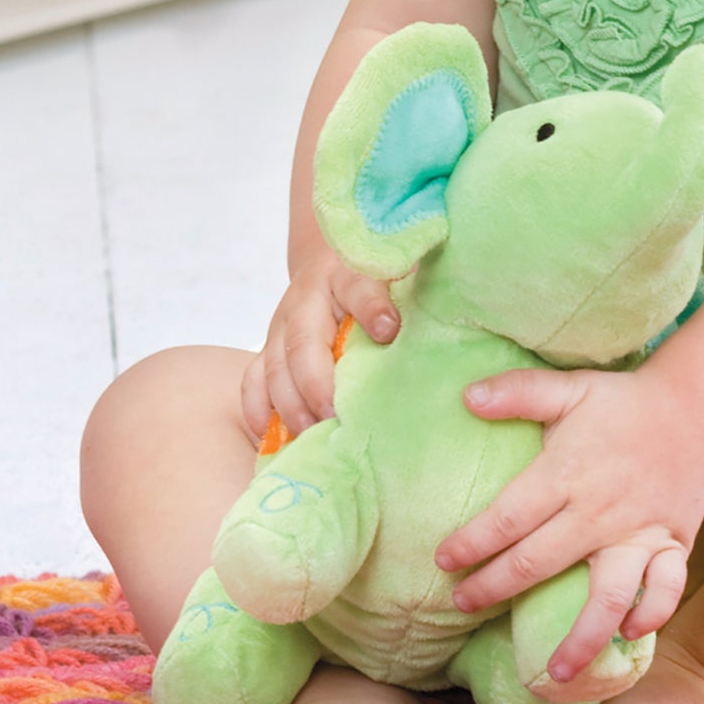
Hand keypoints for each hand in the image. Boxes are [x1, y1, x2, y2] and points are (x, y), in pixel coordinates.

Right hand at [241, 245, 397, 440]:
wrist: (328, 264)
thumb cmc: (375, 280)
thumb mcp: (397, 275)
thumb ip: (416, 293)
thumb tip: (451, 317)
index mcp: (345, 276)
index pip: (358, 287)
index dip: (371, 307)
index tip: (389, 330)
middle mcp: (306, 301)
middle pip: (302, 339)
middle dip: (315, 380)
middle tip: (333, 414)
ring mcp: (281, 328)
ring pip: (273, 366)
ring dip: (288, 403)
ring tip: (307, 434)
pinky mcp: (267, 352)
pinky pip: (252, 382)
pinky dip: (257, 412)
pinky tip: (270, 439)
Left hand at [435, 368, 703, 683]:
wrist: (699, 411)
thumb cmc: (623, 403)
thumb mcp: (570, 388)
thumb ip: (518, 392)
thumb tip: (465, 397)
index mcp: (568, 473)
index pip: (508, 518)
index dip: (472, 544)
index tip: (444, 563)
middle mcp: (601, 511)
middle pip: (540, 562)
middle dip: (496, 589)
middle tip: (463, 606)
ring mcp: (639, 533)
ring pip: (608, 596)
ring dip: (580, 638)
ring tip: (553, 672)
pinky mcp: (672, 545)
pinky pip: (666, 589)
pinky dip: (650, 616)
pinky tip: (628, 636)